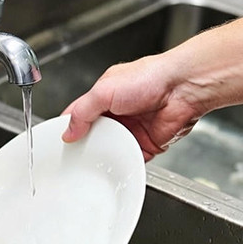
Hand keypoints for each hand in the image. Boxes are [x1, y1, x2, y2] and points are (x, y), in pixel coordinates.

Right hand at [61, 56, 206, 160]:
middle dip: (84, 145)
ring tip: (93, 162)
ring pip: (110, 149)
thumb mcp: (104, 90)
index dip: (67, 127)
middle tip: (73, 156)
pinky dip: (123, 164)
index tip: (58, 141)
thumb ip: (82, 111)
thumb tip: (68, 131)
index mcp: (104, 96)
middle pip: (93, 135)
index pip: (79, 114)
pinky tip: (115, 166)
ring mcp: (132, 130)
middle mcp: (117, 113)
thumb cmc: (151, 77)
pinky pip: (129, 159)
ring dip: (103, 156)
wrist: (183, 89)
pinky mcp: (146, 144)